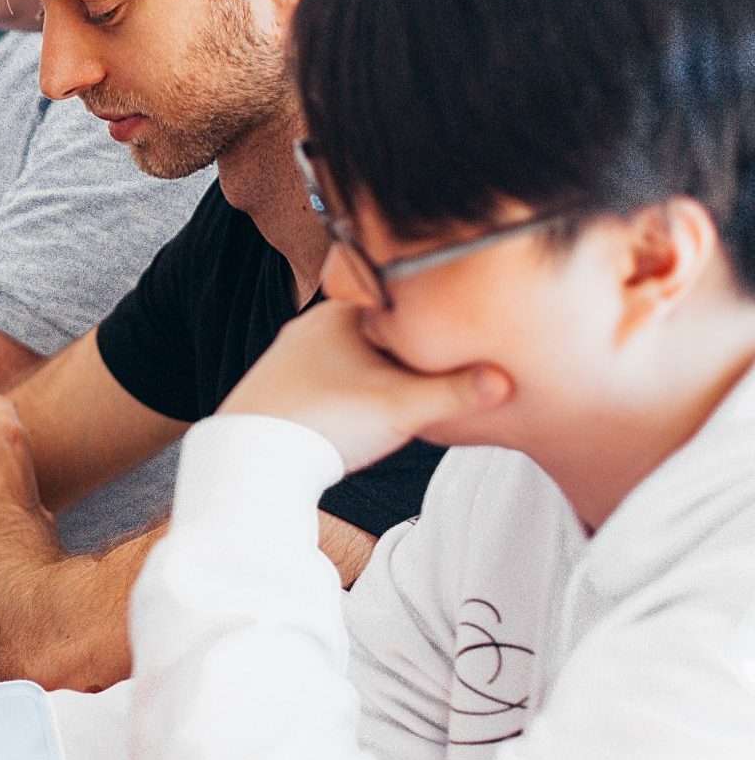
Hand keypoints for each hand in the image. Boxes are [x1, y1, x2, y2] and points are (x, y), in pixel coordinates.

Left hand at [220, 301, 510, 471]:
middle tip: (448, 359)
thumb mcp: (403, 407)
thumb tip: (508, 381)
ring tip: (414, 388)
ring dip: (381, 369)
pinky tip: (368, 407)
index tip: (463, 326)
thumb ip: (458, 392)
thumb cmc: (326, 422)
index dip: (433, 312)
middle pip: (376, 327)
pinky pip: (329, 379)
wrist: (249, 461)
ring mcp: (289, 358)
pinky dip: (353, 388)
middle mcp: (309, 328)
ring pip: (351, 354)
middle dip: (410, 343)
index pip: (398, 298)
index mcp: (339, 313)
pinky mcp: (279, 390)